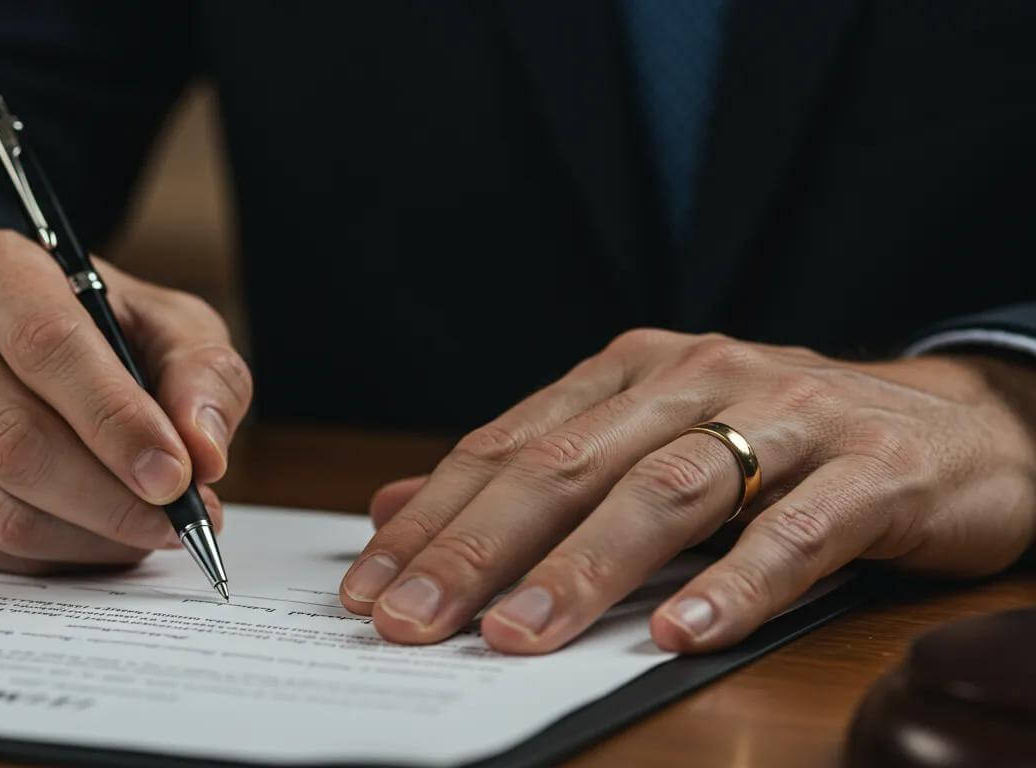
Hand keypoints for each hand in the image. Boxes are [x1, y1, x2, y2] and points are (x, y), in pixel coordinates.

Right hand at [0, 229, 252, 572]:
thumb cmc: (96, 333)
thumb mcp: (166, 324)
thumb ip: (202, 374)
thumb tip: (204, 452)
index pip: (48, 348)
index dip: (117, 421)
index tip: (177, 475)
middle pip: (17, 440)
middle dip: (113, 497)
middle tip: (179, 522)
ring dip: (88, 535)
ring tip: (149, 532)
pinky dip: (51, 557)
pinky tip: (97, 539)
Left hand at [339, 329, 1035, 653]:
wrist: (954, 421)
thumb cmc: (780, 438)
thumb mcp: (647, 441)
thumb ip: (532, 469)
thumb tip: (398, 502)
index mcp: (631, 370)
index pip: (508, 443)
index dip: (434, 515)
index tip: (371, 584)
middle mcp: (697, 375)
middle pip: (567, 464)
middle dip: (479, 546)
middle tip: (414, 616)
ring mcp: (788, 412)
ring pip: (667, 489)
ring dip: (586, 568)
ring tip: (520, 634)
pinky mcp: (872, 465)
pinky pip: (796, 529)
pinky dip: (735, 581)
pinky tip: (682, 632)